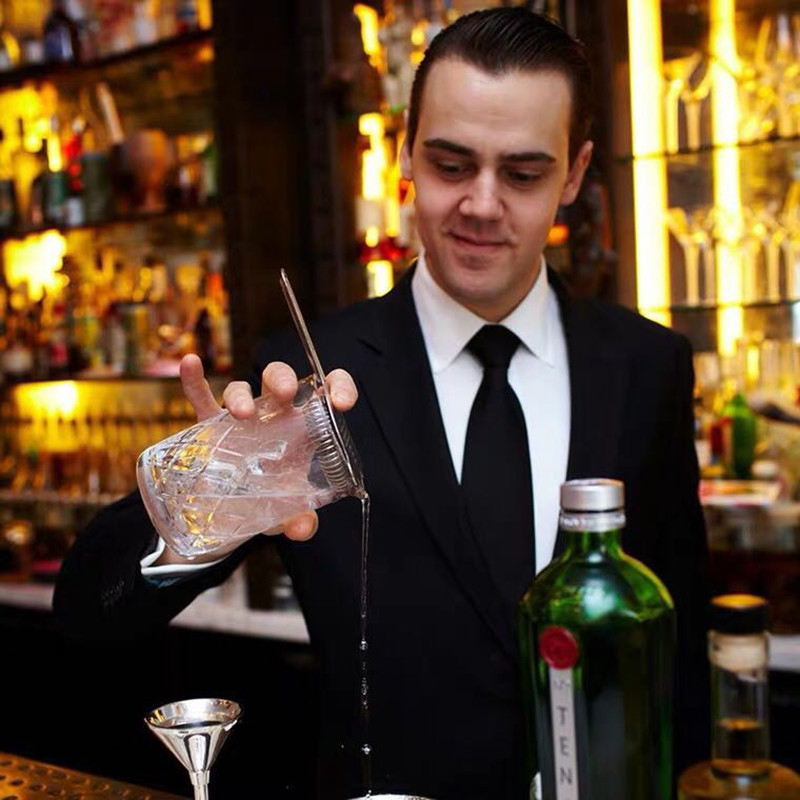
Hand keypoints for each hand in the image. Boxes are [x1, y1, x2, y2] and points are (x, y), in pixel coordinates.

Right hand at [180, 353, 357, 541]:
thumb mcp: (287, 514)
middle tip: (286, 395)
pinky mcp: (208, 427)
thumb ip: (300, 520)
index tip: (341, 401)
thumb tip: (303, 528)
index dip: (338, 386)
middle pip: (279, 380)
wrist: (231, 515)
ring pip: (242, 388)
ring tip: (242, 413)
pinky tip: (191, 363)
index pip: (325, 394)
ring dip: (241, 394)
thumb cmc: (269, 502)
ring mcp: (240, 419)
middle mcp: (273, 416)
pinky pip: (200, 399)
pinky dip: (194, 381)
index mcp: (302, 428)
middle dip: (283, 379)